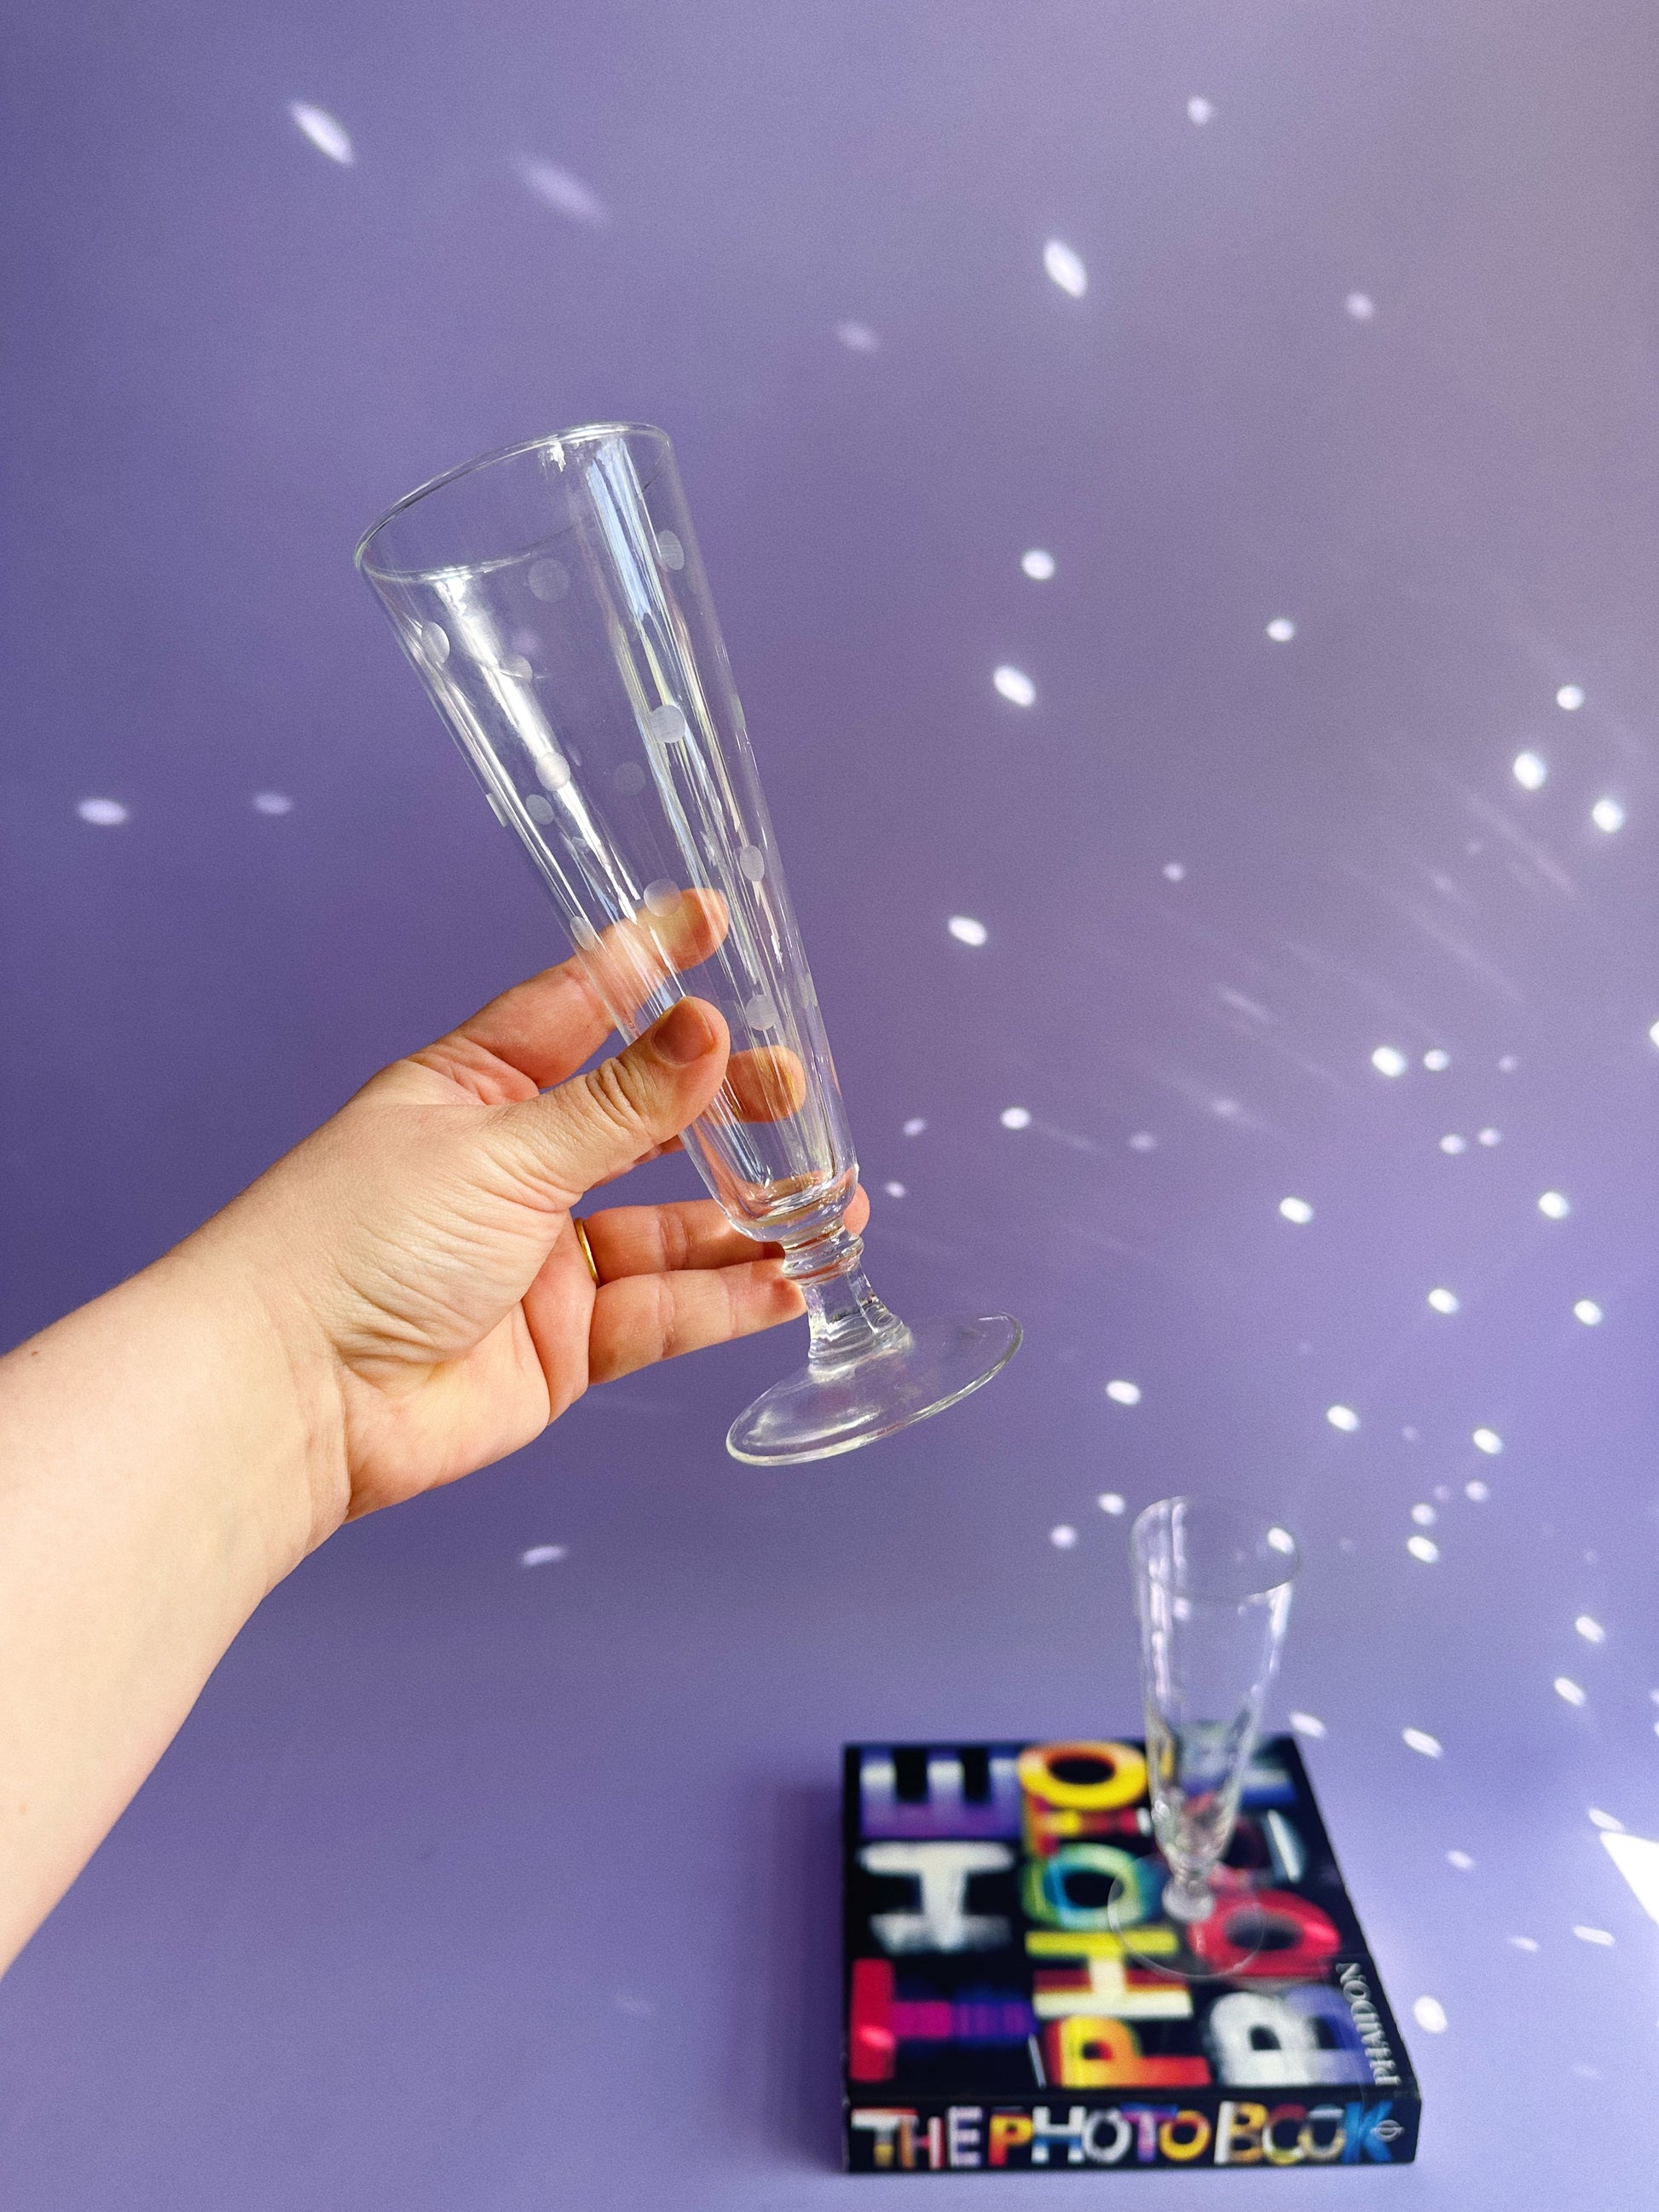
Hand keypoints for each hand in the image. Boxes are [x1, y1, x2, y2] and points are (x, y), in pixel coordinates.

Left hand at [190, 900, 866, 1529]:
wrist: (294, 1396)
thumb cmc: (355, 1242)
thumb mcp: (501, 1148)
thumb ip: (618, 1103)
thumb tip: (708, 1029)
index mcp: (475, 1089)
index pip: (578, 1005)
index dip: (646, 963)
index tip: (714, 921)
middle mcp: (514, 1168)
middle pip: (643, 1121)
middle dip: (724, 1104)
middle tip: (795, 1089)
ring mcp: (542, 1260)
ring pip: (668, 1227)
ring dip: (749, 1214)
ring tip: (831, 1198)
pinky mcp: (565, 1345)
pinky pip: (665, 1312)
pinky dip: (729, 1298)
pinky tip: (790, 1279)